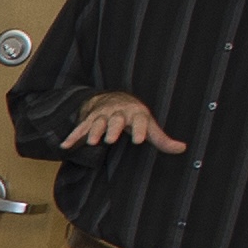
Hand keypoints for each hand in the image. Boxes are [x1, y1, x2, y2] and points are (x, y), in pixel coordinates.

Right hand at [62, 92, 185, 154]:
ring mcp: (102, 115)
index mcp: (135, 113)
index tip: (138, 140)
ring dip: (94, 131)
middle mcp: (118, 112)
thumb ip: (162, 139)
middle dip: (112, 128)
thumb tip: (182, 148)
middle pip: (115, 120)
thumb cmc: (133, 116)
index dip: (138, 129)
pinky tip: (64, 146)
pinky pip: (80, 128)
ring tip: (92, 141)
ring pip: (97, 122)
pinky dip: (72, 136)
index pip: (139, 120)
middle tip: (110, 139)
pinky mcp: (89, 120)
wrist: (112, 99)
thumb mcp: (148, 124)